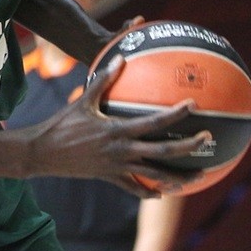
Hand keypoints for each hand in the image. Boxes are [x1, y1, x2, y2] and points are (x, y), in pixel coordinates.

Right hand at [28, 56, 210, 196]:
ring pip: (154, 177)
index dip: (175, 114)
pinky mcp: (110, 178)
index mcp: (118, 130)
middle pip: (162, 152)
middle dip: (188, 147)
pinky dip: (149, 192)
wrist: (42, 153)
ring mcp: (117, 167)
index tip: (193, 106)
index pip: (154, 122)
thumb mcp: (83, 100)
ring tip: (199, 177)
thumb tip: (121, 57)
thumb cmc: (61, 124)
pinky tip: (163, 193)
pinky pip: (134, 189)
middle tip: (208, 139)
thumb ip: (104, 79)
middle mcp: (122, 151)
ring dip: (178, 178)